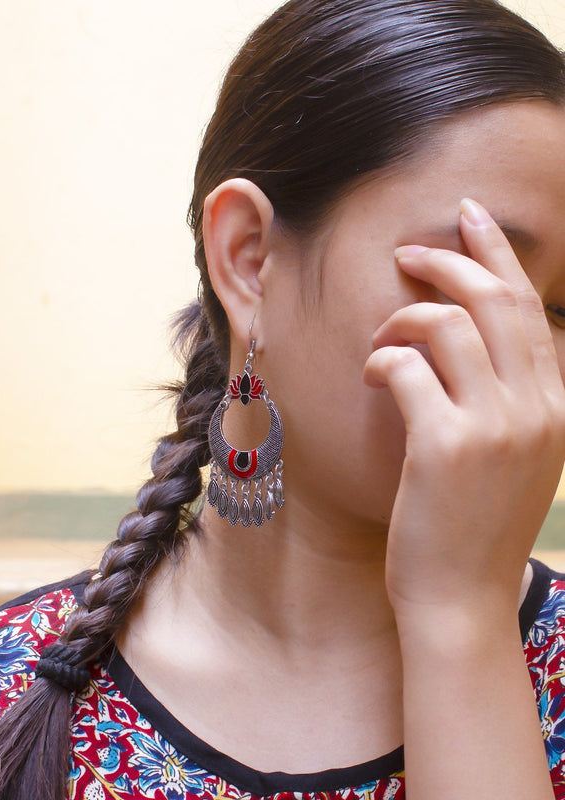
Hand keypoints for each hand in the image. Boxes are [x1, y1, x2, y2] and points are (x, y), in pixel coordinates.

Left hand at [363, 198, 564, 620]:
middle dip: (448, 259)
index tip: (470, 217)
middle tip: (407, 252)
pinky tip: (370, 377)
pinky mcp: (447, 446)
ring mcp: (496, 426)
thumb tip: (467, 340)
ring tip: (380, 344)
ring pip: (445, 324)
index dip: (497, 255)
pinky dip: (380, 361)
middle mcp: (536, 408)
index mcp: (555, 407)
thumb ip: (508, 400)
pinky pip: (406, 367)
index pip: (529, 309)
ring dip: (400, 320)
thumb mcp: (512, 458)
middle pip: (493, 300)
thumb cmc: (472, 527)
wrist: (460, 600)